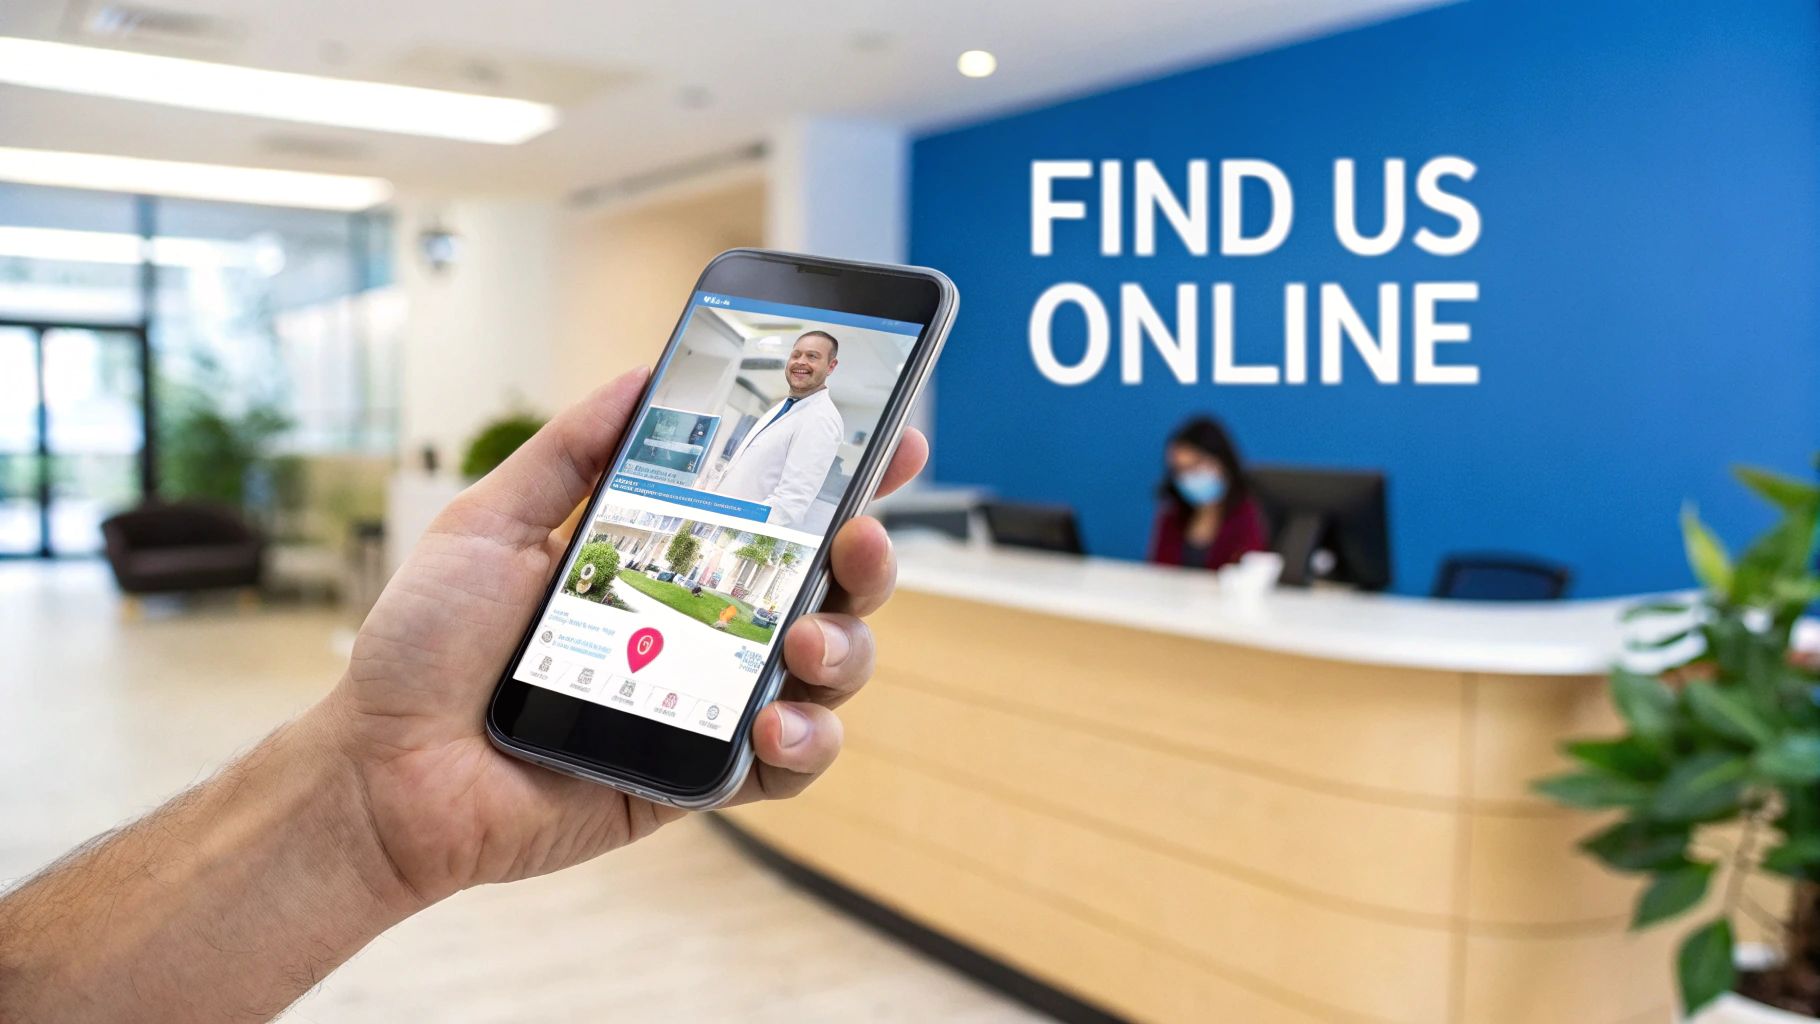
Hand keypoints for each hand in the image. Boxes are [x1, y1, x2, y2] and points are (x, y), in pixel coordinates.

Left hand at [321, 368, 926, 906]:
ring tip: (804, 641)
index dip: (843, 475)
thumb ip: (571, 451)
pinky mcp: (703, 777)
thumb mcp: (488, 523)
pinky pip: (792, 764)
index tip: (892, 436)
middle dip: (868, 555)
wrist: (384, 770)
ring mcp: (711, 700)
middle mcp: (704, 624)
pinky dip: (807, 740)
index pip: (775, 509)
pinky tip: (775, 722)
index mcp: (665, 556)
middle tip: (857, 538)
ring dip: (845, 647)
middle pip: (827, 584)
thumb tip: (646, 375)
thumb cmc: (426, 648)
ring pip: (829, 668)